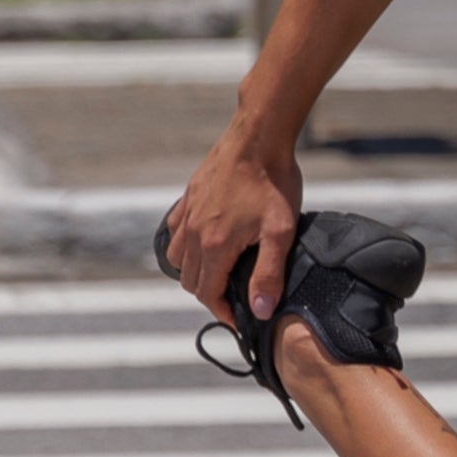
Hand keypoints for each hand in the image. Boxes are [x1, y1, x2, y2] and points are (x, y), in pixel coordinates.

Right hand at [159, 117, 302, 328]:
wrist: (260, 136)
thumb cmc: (273, 182)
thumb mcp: (280, 231)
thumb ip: (269, 273)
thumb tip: (260, 310)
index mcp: (215, 246)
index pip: (208, 294)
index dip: (224, 313)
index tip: (240, 320)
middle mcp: (194, 233)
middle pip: (191, 281)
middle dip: (210, 295)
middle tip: (234, 297)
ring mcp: (188, 213)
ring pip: (179, 258)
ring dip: (196, 272)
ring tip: (220, 273)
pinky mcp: (189, 196)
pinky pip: (176, 230)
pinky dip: (185, 244)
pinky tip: (204, 241)